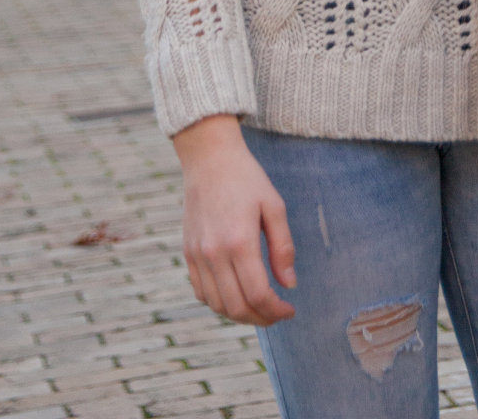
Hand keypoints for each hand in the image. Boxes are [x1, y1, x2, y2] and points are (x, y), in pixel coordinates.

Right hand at [172, 114, 295, 326]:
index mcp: (239, 241)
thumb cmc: (246, 179)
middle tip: (277, 315)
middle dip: (261, 319)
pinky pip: (201, 292)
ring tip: (259, 308)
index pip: (257, 294)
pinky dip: (219, 303)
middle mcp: (214, 253)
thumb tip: (289, 285)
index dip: (276, 310)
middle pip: (237, 307)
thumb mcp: (274, 206)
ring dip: (240, 315)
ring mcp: (197, 255)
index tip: (290, 310)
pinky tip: (236, 296)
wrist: (209, 159)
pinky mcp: (187, 253)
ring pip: (217, 305)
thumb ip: (283, 247)